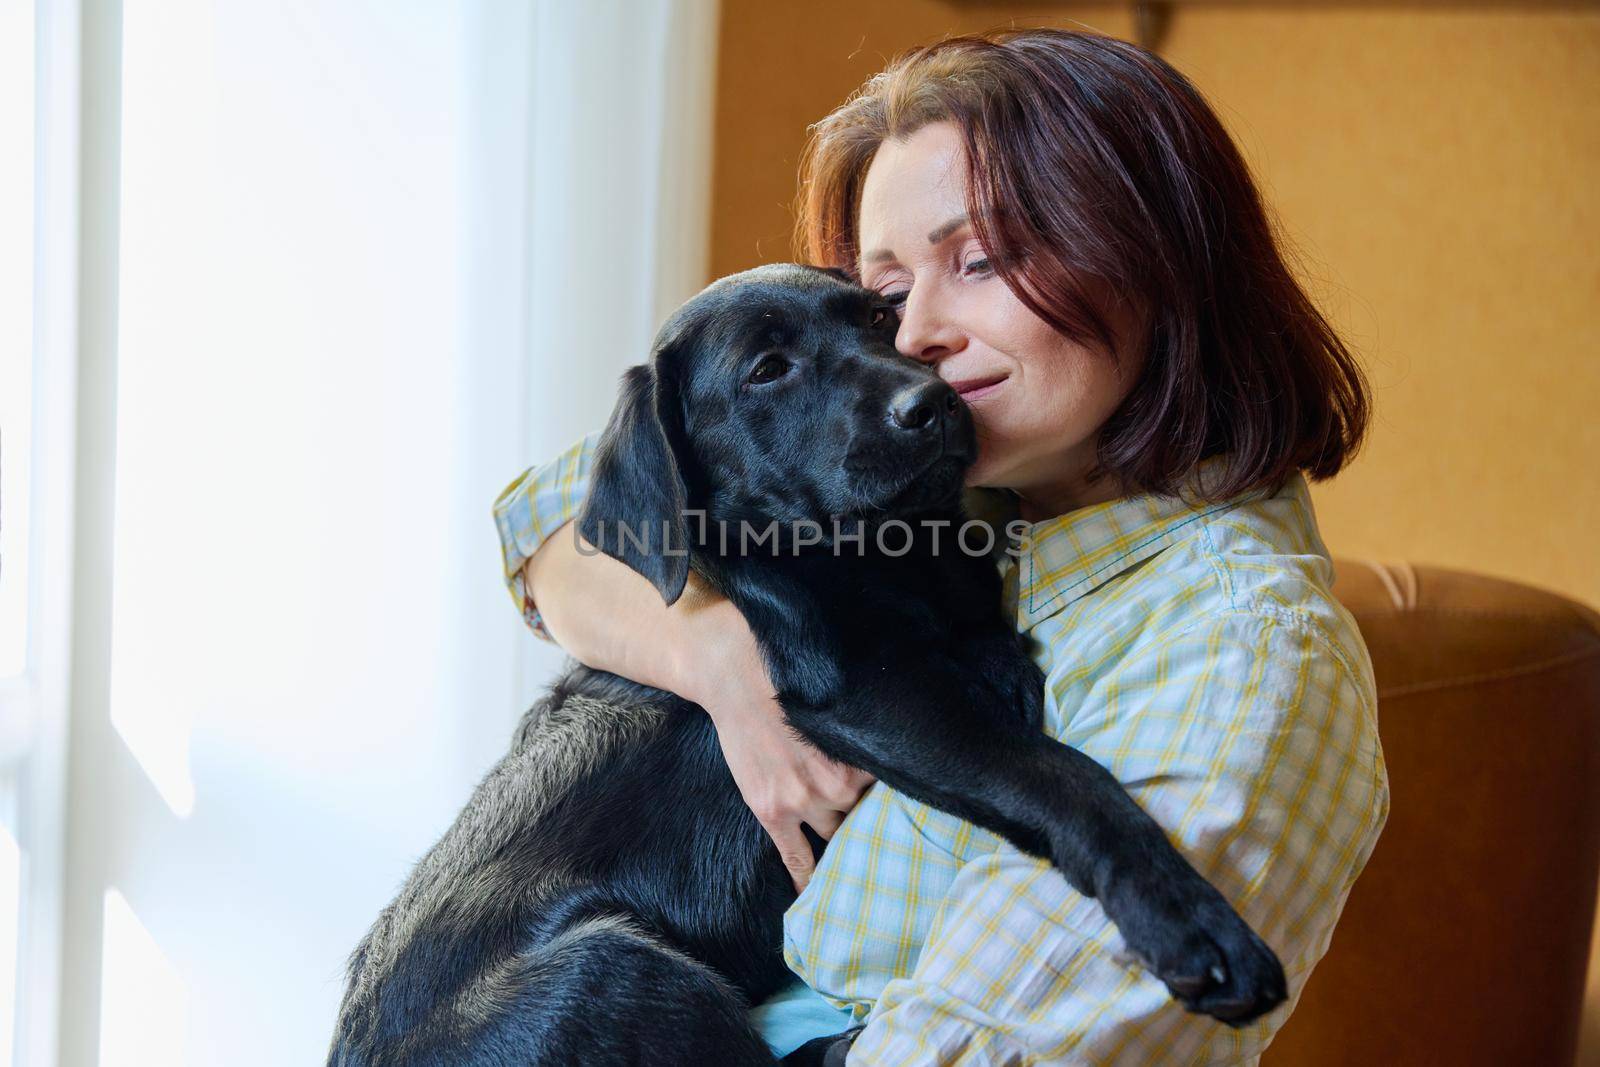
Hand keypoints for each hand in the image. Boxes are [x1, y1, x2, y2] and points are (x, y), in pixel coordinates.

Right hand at [673, 593, 875, 893]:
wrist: (736, 674)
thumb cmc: (793, 680)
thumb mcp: (840, 706)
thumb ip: (864, 737)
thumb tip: (897, 749)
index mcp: (861, 756)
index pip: (892, 792)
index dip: (899, 802)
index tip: (914, 815)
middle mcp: (837, 784)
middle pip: (868, 817)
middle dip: (874, 824)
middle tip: (887, 839)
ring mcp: (803, 802)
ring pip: (838, 837)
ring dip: (846, 847)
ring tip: (860, 865)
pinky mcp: (773, 812)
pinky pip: (797, 857)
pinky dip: (808, 879)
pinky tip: (817, 895)